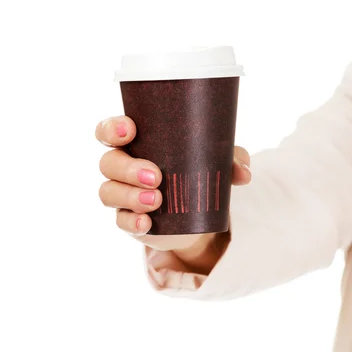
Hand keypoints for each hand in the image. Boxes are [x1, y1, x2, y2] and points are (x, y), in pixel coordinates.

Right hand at [96, 115, 250, 251]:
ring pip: (108, 191)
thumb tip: (243, 172)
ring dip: (130, 195)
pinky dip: (132, 221)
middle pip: (108, 162)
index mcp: (137, 142)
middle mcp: (122, 166)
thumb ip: (231, 158)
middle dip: (128, 168)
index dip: (111, 128)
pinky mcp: (128, 220)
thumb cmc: (198, 172)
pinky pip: (120, 220)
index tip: (130, 130)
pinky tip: (147, 223)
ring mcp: (122, 194)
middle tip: (156, 176)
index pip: (109, 131)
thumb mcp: (217, 161)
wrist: (197, 215)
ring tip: (156, 200)